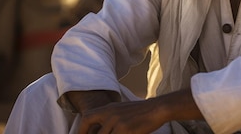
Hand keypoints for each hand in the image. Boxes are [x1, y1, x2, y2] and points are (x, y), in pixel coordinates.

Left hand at [76, 88, 203, 133]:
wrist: (158, 108)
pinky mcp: (125, 129)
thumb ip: (112, 118)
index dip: (81, 129)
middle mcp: (110, 114)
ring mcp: (117, 122)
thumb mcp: (123, 110)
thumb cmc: (143, 112)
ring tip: (122, 133)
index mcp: (109, 108)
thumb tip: (103, 129)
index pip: (87, 118)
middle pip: (96, 133)